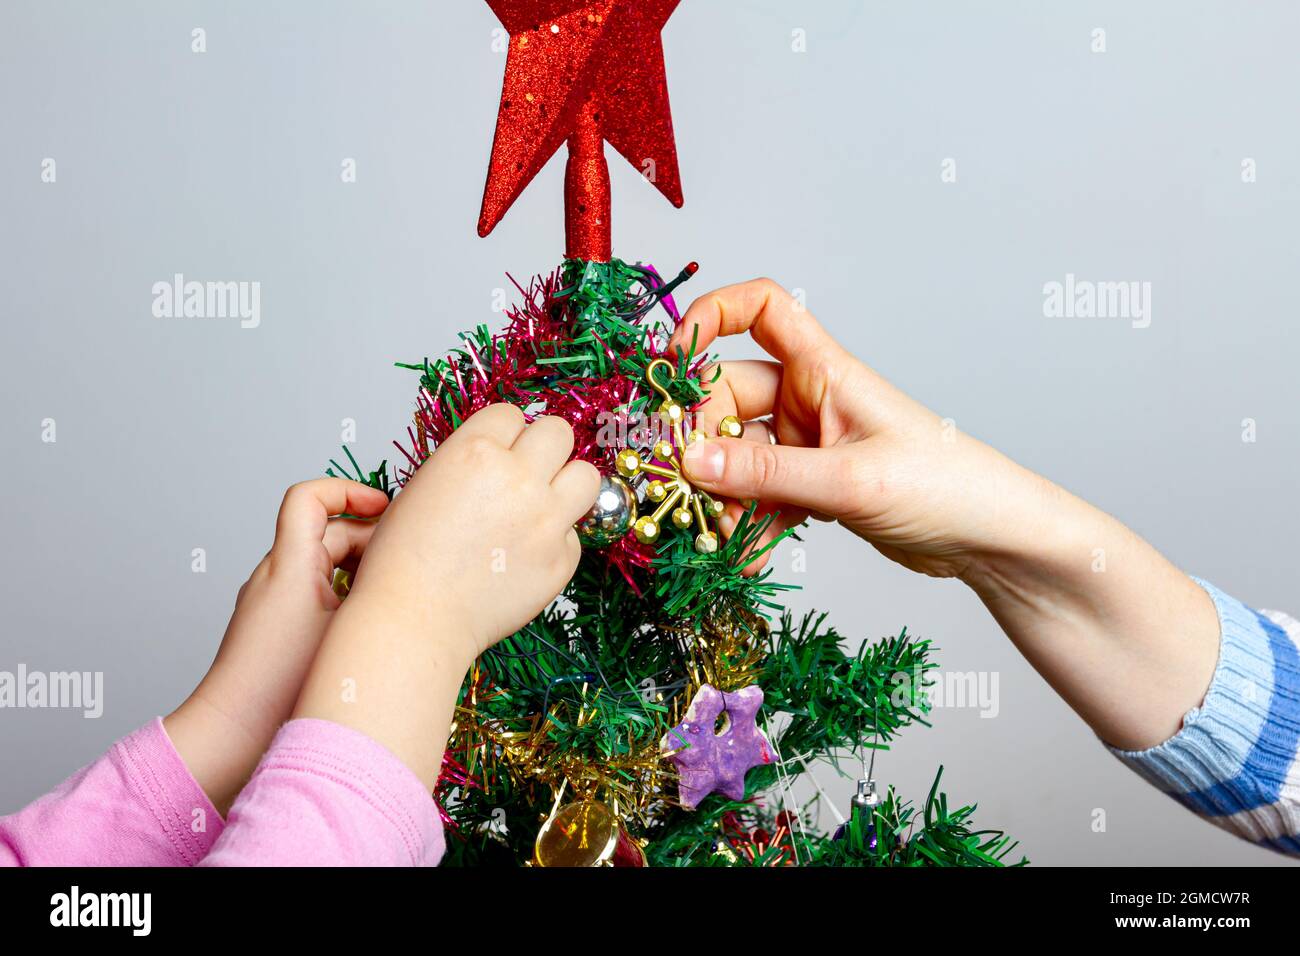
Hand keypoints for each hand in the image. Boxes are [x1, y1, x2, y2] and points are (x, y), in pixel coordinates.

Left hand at [165, 478, 390, 813]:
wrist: (227, 737)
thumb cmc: (281, 688)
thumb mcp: (347, 631)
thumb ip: (381, 593)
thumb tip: (414, 575)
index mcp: (289, 565)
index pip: (309, 497)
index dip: (350, 491)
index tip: (386, 509)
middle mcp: (273, 577)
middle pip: (327, 532)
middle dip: (371, 540)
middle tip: (408, 565)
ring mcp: (269, 603)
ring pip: (323, 566)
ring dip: (360, 572)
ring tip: (394, 600)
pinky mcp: (271, 631)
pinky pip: (312, 595)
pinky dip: (343, 597)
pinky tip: (367, 628)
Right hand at [345, 403, 600, 659]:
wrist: (414, 619)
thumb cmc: (404, 560)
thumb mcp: (425, 487)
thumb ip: (469, 463)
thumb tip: (502, 455)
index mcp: (474, 451)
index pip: (511, 414)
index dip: (505, 433)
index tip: (501, 450)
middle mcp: (517, 478)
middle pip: (559, 432)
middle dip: (543, 449)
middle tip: (528, 472)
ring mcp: (546, 519)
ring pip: (587, 476)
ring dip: (567, 485)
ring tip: (545, 503)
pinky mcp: (561, 559)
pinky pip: (574, 535)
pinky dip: (555, 541)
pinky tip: (525, 555)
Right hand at [670, 278, 1217, 749]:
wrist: (991, 540)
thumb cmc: (944, 487)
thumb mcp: (849, 480)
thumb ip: (766, 475)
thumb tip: (689, 462)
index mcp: (824, 370)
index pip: (760, 309)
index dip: (710, 318)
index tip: (673, 360)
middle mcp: (810, 399)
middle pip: (728, 398)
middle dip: (703, 445)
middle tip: (691, 492)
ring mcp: (809, 443)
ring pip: (737, 455)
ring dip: (721, 495)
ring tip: (723, 538)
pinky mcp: (813, 485)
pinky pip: (758, 495)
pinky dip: (746, 522)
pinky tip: (746, 556)